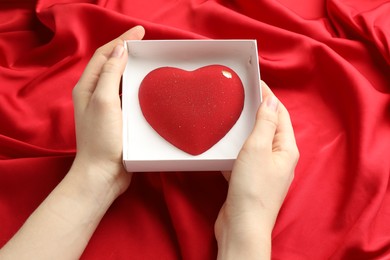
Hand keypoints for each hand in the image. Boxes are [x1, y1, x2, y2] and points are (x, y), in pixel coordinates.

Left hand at [0, 26, 146, 259]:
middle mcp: (95, 95)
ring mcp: (107, 108)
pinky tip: (149, 87)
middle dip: (127, 51)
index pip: (104, 55)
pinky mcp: (118, 120)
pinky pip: (128, 96)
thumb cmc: (102, 139)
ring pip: (121, 80)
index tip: (140, 31)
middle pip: (111, 65)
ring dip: (133, 68)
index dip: (121, 40)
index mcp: (87, 88)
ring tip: (150, 61)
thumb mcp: (104, 101)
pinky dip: (137, 87)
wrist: (102, 175)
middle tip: (148, 44)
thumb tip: (121, 49)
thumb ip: (111, 74)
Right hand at [215, 81, 298, 258]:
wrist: (242, 226)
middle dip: (257, 111)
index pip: (280, 114)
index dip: (269, 97)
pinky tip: (224, 147)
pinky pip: (244, 157)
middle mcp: (279, 159)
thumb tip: (272, 100)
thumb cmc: (252, 188)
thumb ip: (265, 123)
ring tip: (231, 117)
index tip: (255, 83)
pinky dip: (236, 149)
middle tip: (240, 97)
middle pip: (269, 127)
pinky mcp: (250, 180)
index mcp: (286, 149)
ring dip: (245, 130)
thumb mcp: (258, 149)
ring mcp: (265, 171)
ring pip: (255, 143)